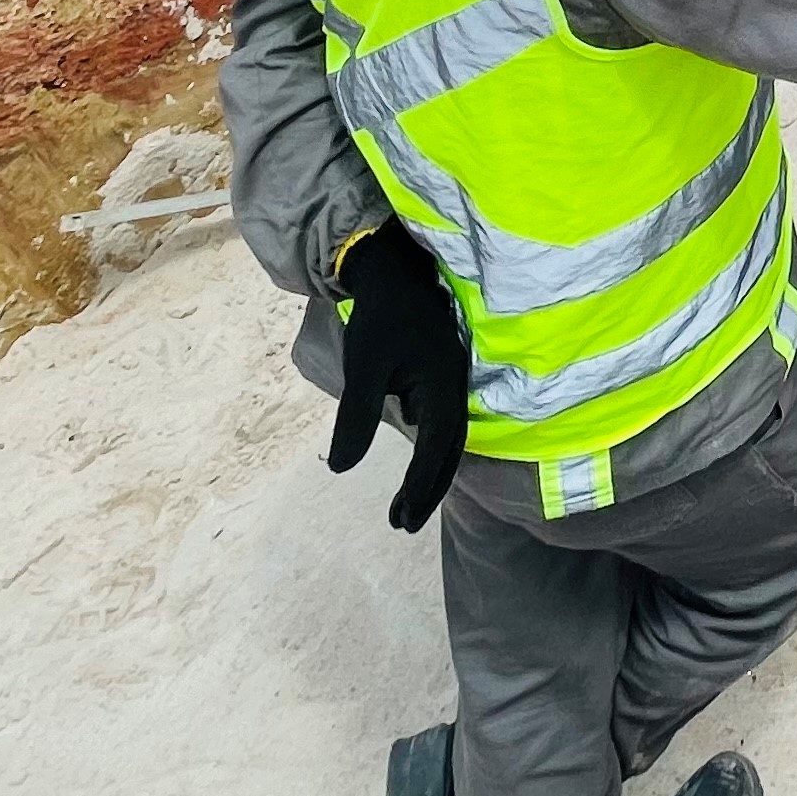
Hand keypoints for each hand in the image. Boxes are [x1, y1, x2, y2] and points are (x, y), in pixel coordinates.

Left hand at [326, 219, 468, 530]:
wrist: (396, 270)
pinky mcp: (445, 376)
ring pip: (451, 440)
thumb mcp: (363, 366)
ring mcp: (453, 381)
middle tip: (401, 526)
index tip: (398, 519)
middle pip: (450, 451)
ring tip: (408, 508)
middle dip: (428, 491)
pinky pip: (446, 425)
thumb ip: (357, 416)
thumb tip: (341, 468)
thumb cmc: (379, 316)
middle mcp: (455, 387)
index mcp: (442, 385)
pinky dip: (435, 453)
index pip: (435, 448)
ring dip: (432, 475)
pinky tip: (420, 463)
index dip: (419, 487)